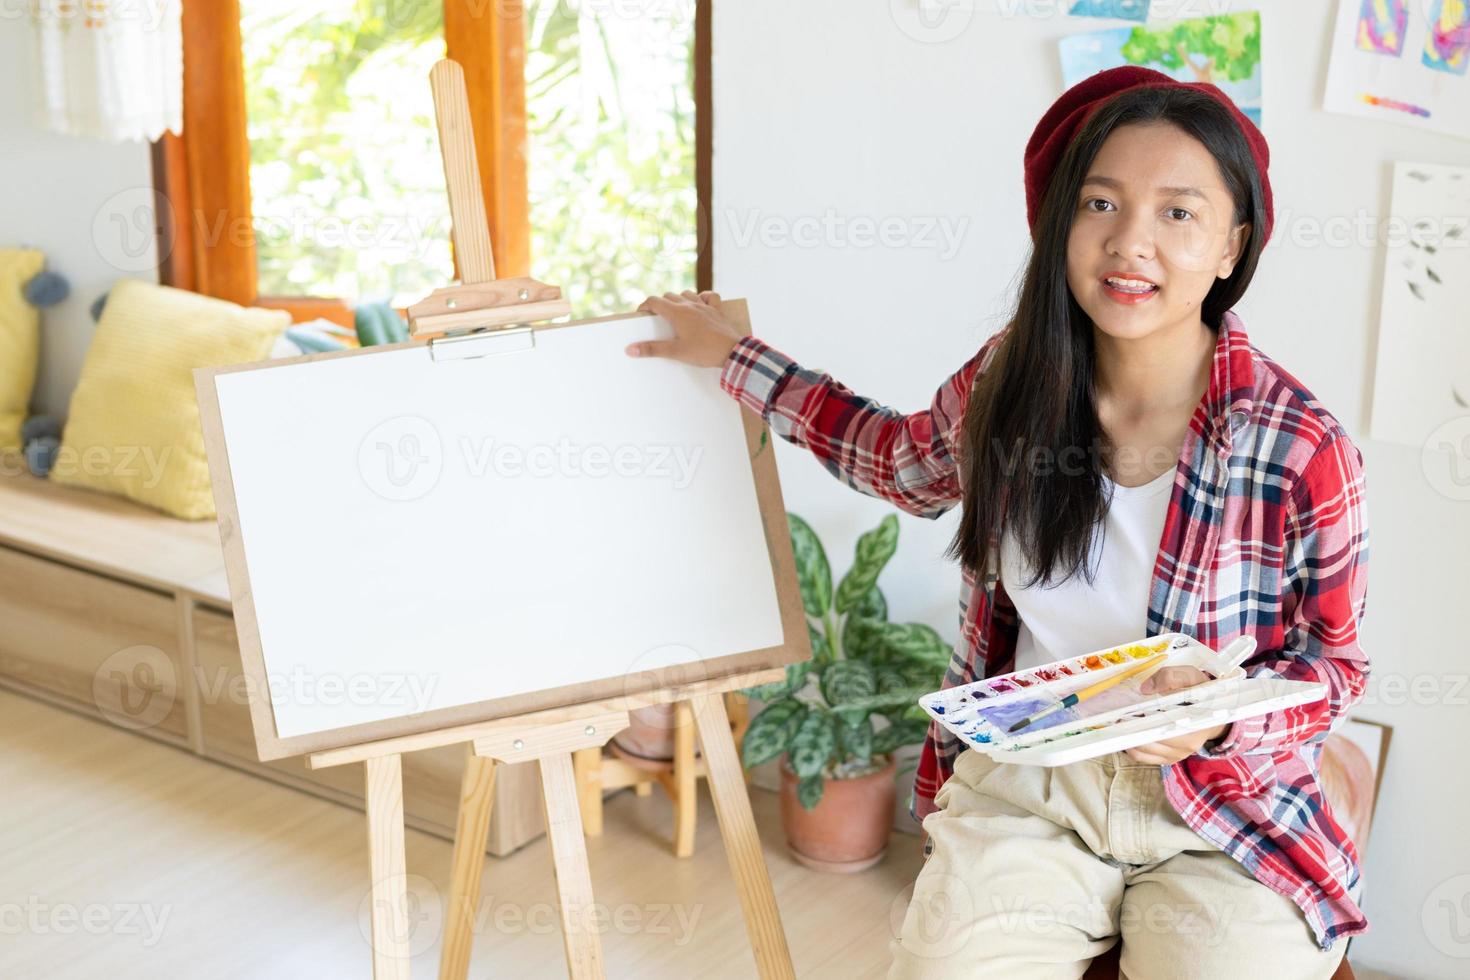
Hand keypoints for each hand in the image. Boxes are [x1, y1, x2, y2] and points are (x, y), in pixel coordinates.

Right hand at [626, 291, 745, 367]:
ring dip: (679, 299)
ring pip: (687, 294)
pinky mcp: (717, 310)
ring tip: (675, 312)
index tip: (641, 315)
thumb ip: (652, 349)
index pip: (655, 301)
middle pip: (669, 296)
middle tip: (656, 318)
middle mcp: (690, 305)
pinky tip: (700, 304)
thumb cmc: (704, 351)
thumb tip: (630, 349)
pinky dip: (703, 297)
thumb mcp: (676, 352)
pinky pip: (709, 296)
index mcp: (678, 313)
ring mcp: (705, 306)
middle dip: (660, 304)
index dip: (644, 306)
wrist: (732, 352)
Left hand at [1124, 665, 1227, 763]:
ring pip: (1142, 752)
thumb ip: (1170, 677)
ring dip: (1128, 736)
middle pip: (1149, 742)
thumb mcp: (1190, 676)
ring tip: (1123, 721)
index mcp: (1196, 726)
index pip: (1165, 730)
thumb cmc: (1200, 691)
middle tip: (1120, 716)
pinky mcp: (1167, 759)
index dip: (1144, 722)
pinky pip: (1142, 757)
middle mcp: (1187, 746)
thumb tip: (1146, 689)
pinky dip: (1130, 744)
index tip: (1129, 713)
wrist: (1213, 710)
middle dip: (1131, 729)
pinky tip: (1129, 730)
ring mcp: (1177, 755)